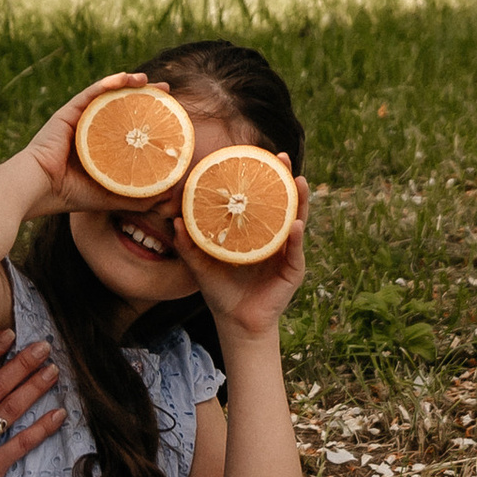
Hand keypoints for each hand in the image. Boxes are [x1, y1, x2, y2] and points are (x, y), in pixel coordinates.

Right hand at [13, 70, 155, 221]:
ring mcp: (80, 117)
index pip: (128, 124)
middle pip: (121, 104)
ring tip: (149, 80)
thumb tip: (170, 195)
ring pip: (108, 94)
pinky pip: (92, 92)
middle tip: (166, 91)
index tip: (171, 112)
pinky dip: (110, 83)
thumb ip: (138, 196)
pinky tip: (127, 78)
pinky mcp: (69, 111)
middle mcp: (91, 127)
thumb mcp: (112, 196)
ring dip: (129, 83)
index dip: (149, 116)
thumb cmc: (71, 194)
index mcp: (100, 144)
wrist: (39, 188)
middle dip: (145, 95)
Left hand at [172, 173, 307, 339]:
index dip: (263, 177)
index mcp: (256, 232)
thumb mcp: (202, 265)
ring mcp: (287, 253)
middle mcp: (275, 237)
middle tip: (282, 157)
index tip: (259, 154)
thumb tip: (175, 221)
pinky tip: (294, 225)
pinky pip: (295, 252)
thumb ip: (190, 245)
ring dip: (300, 201)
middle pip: (285, 203)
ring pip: (297, 221)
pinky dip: (295, 238)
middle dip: (287, 179)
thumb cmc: (221, 291)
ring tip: (298, 182)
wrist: (236, 322)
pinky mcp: (293, 271)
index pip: (262, 199)